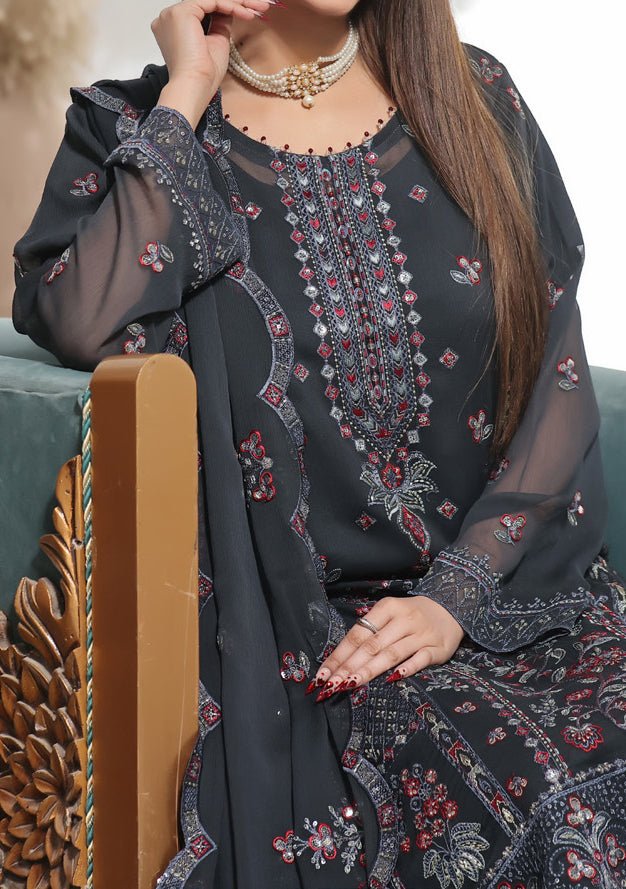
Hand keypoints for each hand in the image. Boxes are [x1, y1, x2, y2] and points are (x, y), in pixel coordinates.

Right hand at [152, 0, 275, 128]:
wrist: (195, 86)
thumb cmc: (203, 74)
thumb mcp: (217, 42)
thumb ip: (220, 24)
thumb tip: (230, 10)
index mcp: (175, 26)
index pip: (205, 9)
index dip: (229, 8)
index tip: (250, 12)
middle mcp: (171, 17)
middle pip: (209, 2)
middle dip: (237, 3)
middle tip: (260, 6)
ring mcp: (174, 13)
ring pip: (212, 0)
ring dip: (238, 3)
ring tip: (258, 8)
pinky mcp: (182, 12)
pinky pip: (212, 1)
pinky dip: (231, 6)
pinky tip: (246, 13)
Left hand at [307, 596, 464, 700]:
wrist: (450, 607)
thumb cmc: (412, 615)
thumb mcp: (390, 614)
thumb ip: (370, 633)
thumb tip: (342, 659)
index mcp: (387, 608)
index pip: (357, 634)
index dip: (339, 655)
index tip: (323, 674)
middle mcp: (403, 620)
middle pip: (371, 646)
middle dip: (349, 667)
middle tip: (332, 685)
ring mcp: (421, 634)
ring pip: (391, 653)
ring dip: (370, 670)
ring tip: (352, 684)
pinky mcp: (437, 647)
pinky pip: (420, 658)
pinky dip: (408, 667)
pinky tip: (394, 677)